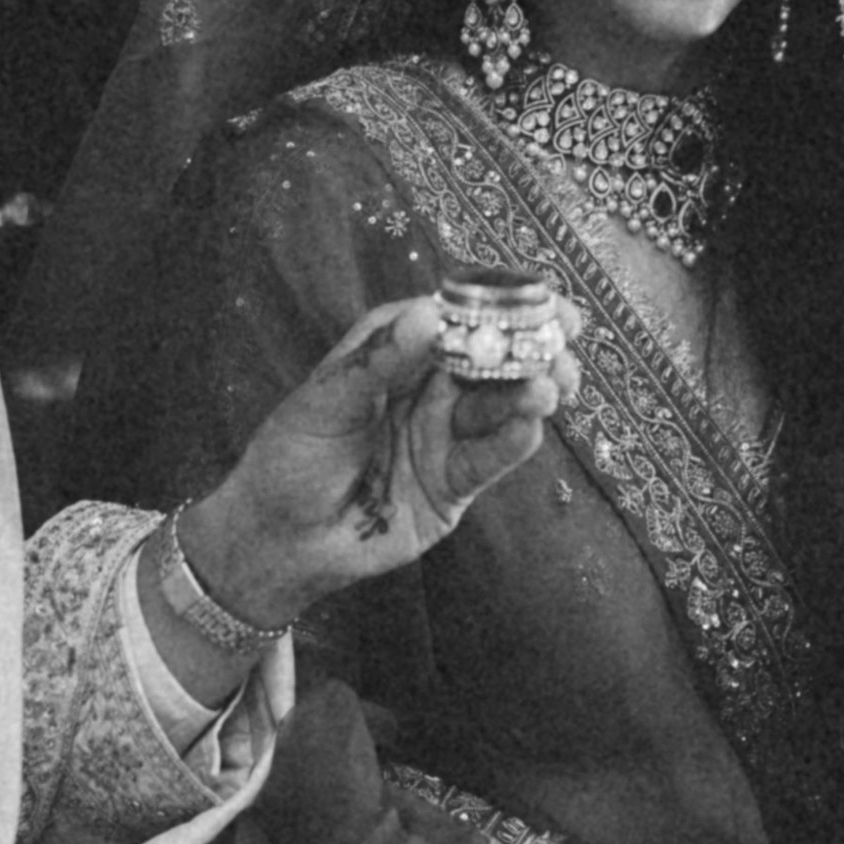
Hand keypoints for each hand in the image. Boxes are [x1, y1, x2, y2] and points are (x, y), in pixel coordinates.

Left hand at [178, 293, 579, 628]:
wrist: (279, 541)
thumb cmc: (290, 459)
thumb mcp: (325, 402)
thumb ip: (379, 361)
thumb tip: (428, 315)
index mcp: (393, 351)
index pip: (452, 318)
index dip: (497, 307)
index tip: (537, 301)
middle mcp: (426, 387)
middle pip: (490, 359)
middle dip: (531, 348)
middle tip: (563, 343)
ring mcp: (443, 433)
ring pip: (499, 405)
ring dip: (529, 393)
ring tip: (550, 387)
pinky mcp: (455, 481)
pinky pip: (490, 455)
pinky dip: (513, 440)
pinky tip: (530, 426)